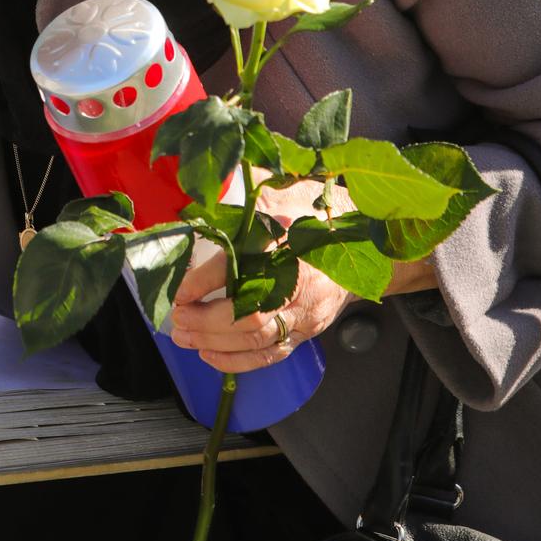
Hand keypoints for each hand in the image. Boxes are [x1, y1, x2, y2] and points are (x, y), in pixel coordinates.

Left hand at [168, 174, 355, 374]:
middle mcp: (298, 281)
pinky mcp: (307, 331)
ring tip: (184, 336)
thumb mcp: (283, 192)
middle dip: (205, 321)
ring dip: (214, 342)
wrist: (362, 246)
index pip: (241, 265)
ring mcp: (305, 311)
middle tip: (178, 317)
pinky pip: (271, 355)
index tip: (179, 289)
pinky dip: (237, 360)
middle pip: (248, 313)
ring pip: (257, 338)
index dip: (204, 281)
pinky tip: (210, 354)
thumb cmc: (313, 218)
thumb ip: (248, 190)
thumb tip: (212, 180)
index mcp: (287, 242)